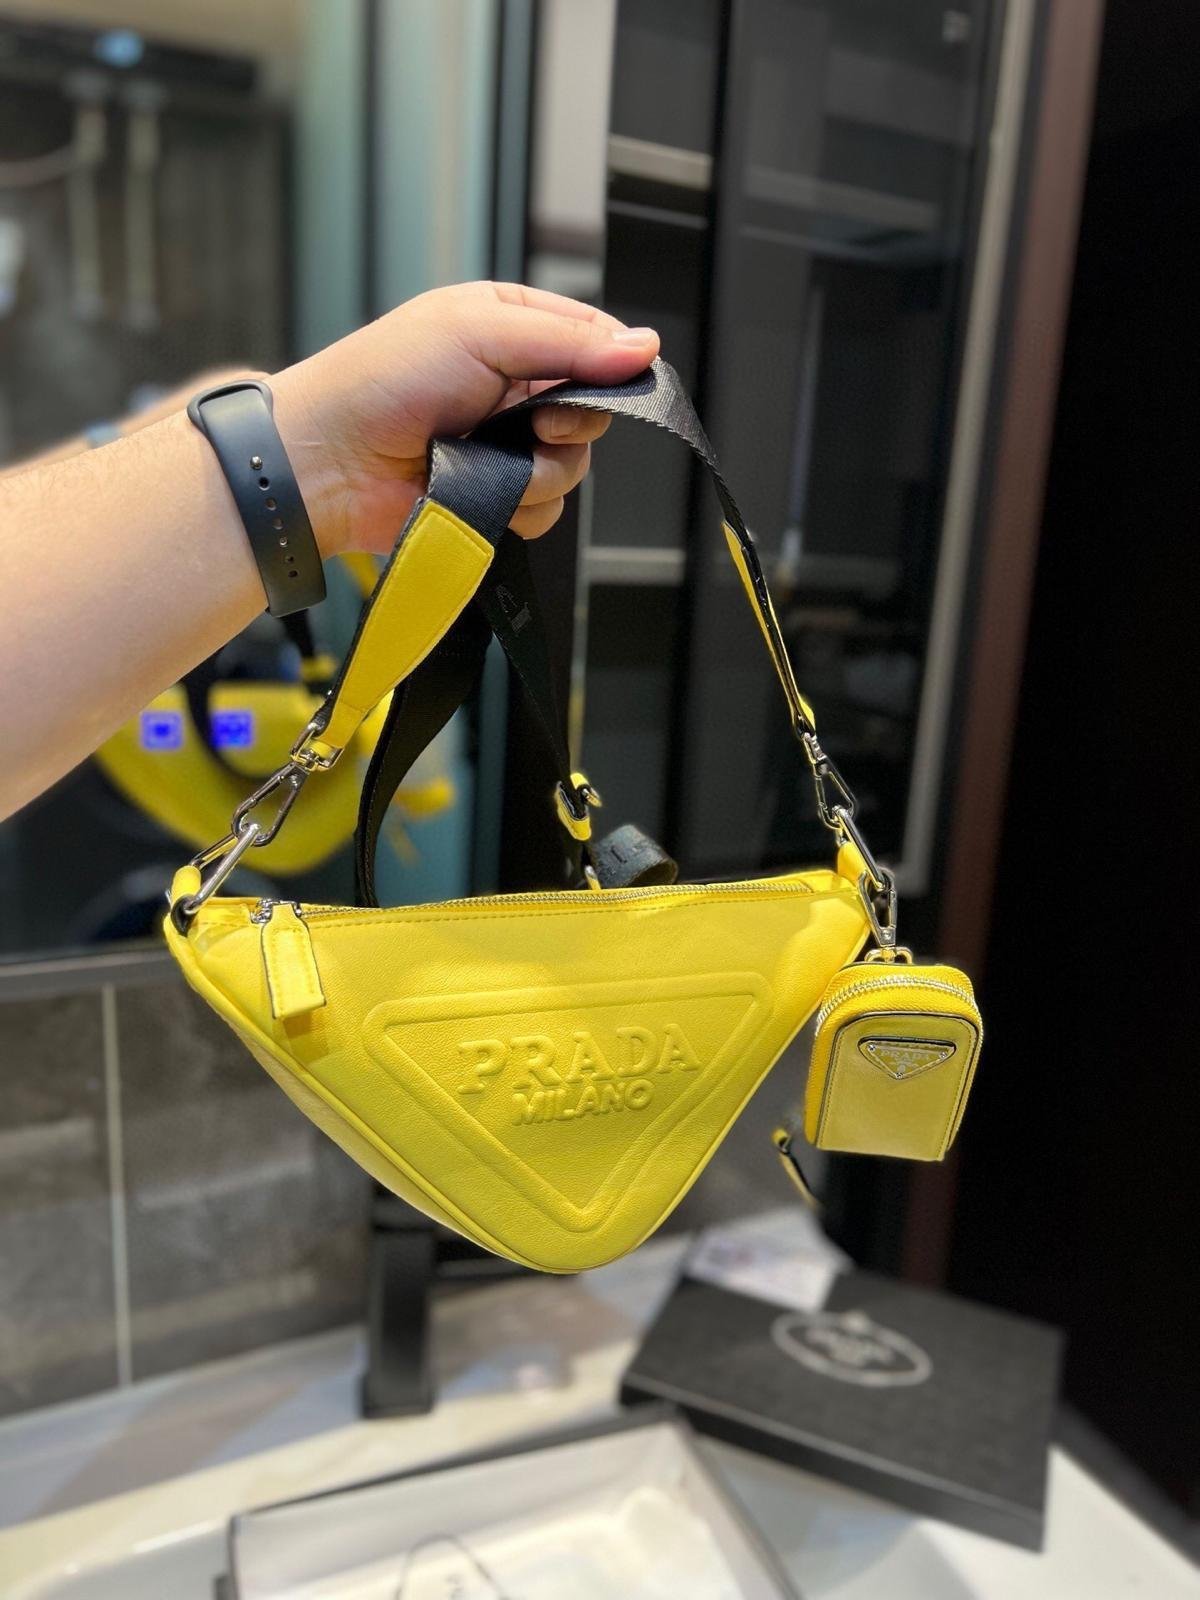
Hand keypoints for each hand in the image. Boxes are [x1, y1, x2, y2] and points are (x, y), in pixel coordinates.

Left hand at [270, 281, 659, 556]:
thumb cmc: (383, 381)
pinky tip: (473, 490)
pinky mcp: (497, 500)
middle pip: (592, 413)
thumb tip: (644, 347)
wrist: (330, 462)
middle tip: (528, 424)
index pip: (596, 342)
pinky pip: (545, 512)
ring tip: (480, 457)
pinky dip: (514, 506)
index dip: (607, 365)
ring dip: (535, 472)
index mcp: (514, 329)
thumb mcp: (482, 332)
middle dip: (567, 425)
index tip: (597, 378)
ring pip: (572, 469)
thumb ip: (569, 341)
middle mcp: (517, 389)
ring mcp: (508, 448)